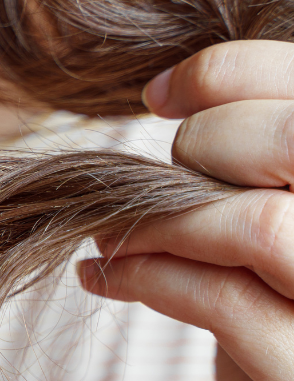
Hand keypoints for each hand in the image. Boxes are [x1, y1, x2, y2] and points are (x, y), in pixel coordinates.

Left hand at [79, 39, 293, 380]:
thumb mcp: (280, 258)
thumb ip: (254, 188)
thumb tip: (175, 115)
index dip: (238, 73)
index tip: (162, 94)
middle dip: (206, 142)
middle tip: (151, 177)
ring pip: (260, 225)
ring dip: (162, 219)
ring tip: (112, 235)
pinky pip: (227, 308)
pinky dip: (148, 281)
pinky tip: (105, 278)